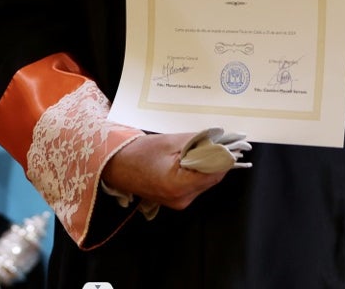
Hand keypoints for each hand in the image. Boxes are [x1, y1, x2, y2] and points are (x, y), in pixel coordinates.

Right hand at [101, 132, 230, 210]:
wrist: (116, 166)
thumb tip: (219, 141)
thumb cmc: (138, 153)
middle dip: (215, 160)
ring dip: (206, 166)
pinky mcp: (177, 200)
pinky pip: (196, 185)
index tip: (228, 143)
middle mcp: (182, 199)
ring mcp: (180, 203)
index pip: (215, 172)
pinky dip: (197, 172)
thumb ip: (197, 142)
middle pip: (212, 178)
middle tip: (214, 142)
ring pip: (205, 182)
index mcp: (179, 186)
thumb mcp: (170, 142)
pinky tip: (190, 159)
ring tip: (199, 149)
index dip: (223, 157)